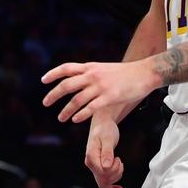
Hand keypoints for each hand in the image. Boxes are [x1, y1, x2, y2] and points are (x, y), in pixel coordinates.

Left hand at [41, 60, 160, 122]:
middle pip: (66, 85)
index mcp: (90, 67)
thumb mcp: (103, 68)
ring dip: (66, 110)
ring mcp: (100, 86)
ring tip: (61, 118)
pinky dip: (81, 114)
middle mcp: (92, 75)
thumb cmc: (124, 73)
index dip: (53, 74)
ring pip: (77, 99)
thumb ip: (90, 74)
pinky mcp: (110, 97)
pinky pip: (91, 107)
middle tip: (45, 103)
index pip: (66, 68)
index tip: (43, 81)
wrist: (145, 73)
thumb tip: (77, 80)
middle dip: (53, 95)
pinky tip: (75, 120)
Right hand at [85, 116, 124, 187]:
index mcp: (91, 156)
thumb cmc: (106, 129)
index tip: (117, 158)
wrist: (103, 124)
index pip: (102, 173)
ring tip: (119, 162)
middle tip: (119, 160)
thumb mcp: (108, 139)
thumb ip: (107, 153)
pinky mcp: (98, 167)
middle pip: (103, 179)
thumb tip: (107, 167)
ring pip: (105, 181)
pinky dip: (112, 186)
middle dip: (116, 173)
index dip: (113, 170)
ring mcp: (93, 166)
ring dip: (116, 175)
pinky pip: (103, 182)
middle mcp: (90, 162)